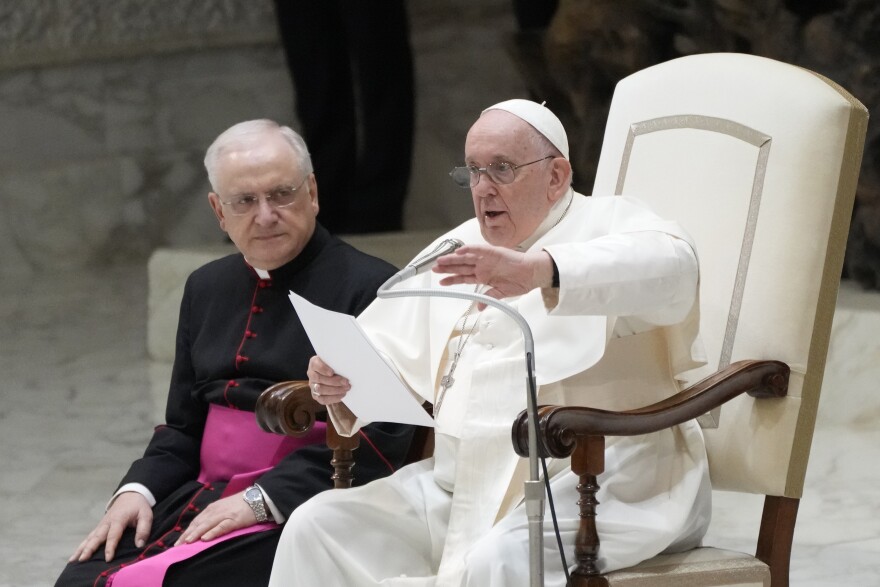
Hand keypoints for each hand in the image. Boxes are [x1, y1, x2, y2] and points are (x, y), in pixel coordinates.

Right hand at [70, 491, 151, 562]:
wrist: (131, 495)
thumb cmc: (138, 506)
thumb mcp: (146, 515)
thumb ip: (144, 529)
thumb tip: (140, 545)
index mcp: (119, 519)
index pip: (113, 535)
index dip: (110, 547)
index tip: (107, 558)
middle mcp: (107, 522)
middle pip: (97, 537)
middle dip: (89, 548)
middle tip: (82, 560)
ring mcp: (102, 524)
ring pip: (90, 537)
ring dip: (81, 548)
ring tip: (73, 560)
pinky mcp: (99, 527)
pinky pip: (89, 537)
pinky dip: (82, 545)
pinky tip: (75, 555)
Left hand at [174, 492, 256, 545]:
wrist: (258, 497)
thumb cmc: (241, 504)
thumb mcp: (224, 508)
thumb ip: (214, 516)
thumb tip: (203, 528)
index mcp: (212, 508)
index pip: (196, 521)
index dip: (187, 531)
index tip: (179, 541)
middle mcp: (215, 510)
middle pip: (198, 523)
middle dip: (187, 534)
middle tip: (177, 545)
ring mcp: (224, 515)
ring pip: (207, 525)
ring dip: (196, 534)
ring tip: (187, 542)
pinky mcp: (234, 520)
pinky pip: (221, 527)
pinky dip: (212, 532)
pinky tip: (205, 538)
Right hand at [307, 355, 349, 404]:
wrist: (334, 375)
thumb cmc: (335, 366)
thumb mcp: (335, 361)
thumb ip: (337, 362)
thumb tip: (347, 365)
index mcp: (314, 363)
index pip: (315, 364)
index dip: (323, 369)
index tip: (332, 372)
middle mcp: (311, 374)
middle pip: (319, 378)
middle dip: (334, 381)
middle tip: (346, 382)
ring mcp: (312, 385)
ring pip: (320, 389)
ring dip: (335, 390)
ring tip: (346, 388)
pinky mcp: (316, 395)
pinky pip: (323, 399)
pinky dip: (334, 398)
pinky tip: (342, 395)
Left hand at [433, 245, 554, 308]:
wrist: (532, 273)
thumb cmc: (520, 281)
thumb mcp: (501, 294)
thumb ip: (489, 298)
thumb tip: (479, 308)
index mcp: (484, 276)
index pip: (464, 278)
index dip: (452, 279)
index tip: (441, 282)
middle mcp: (483, 267)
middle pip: (461, 267)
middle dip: (448, 268)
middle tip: (434, 269)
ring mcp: (487, 259)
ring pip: (466, 258)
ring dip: (453, 259)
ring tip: (441, 260)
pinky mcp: (493, 252)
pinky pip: (478, 250)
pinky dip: (468, 250)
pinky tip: (458, 252)